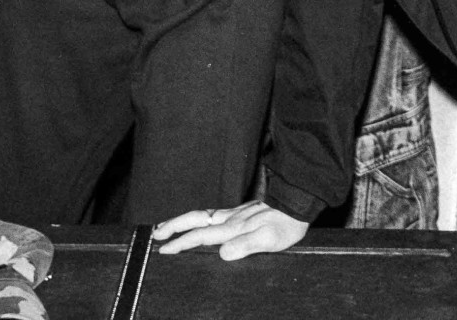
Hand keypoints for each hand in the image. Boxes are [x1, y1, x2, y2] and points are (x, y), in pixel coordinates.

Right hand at [153, 202, 309, 260]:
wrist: (300, 203)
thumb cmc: (287, 224)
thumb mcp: (269, 239)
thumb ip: (246, 245)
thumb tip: (221, 253)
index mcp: (233, 228)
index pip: (201, 236)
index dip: (181, 243)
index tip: (163, 249)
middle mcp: (231, 219)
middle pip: (196, 220)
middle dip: (174, 226)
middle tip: (156, 234)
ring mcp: (237, 213)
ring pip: (204, 216)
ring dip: (184, 221)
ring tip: (168, 226)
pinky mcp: (245, 211)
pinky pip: (215, 214)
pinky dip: (201, 218)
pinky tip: (202, 221)